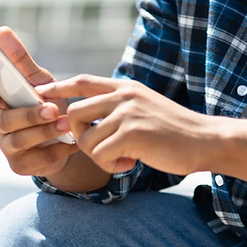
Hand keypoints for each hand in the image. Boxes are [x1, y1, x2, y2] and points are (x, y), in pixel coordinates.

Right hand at [0, 26, 78, 176]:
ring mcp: (7, 146)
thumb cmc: (47, 102)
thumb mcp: (39, 80)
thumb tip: (1, 30)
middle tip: (52, 109)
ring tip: (66, 124)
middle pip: (4, 119)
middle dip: (29, 114)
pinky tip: (70, 141)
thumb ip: (20, 59)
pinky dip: (56, 149)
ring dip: (45, 131)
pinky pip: (35, 159)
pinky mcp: (20, 165)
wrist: (67, 137)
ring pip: (19, 140)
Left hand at [37, 75, 214, 175]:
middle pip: (74, 112)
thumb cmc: (174, 131)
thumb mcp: (144, 106)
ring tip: (123, 157)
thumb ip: (119, 106)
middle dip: (78, 136)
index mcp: (125, 87)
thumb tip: (86, 116)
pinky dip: (110, 165)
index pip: (83, 81)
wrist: (206, 140)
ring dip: (98, 156)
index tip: (41, 91)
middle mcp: (124, 95)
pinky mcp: (132, 134)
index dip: (59, 87)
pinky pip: (99, 154)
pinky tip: (130, 163)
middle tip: (100, 148)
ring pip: (85, 138)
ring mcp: (128, 113)